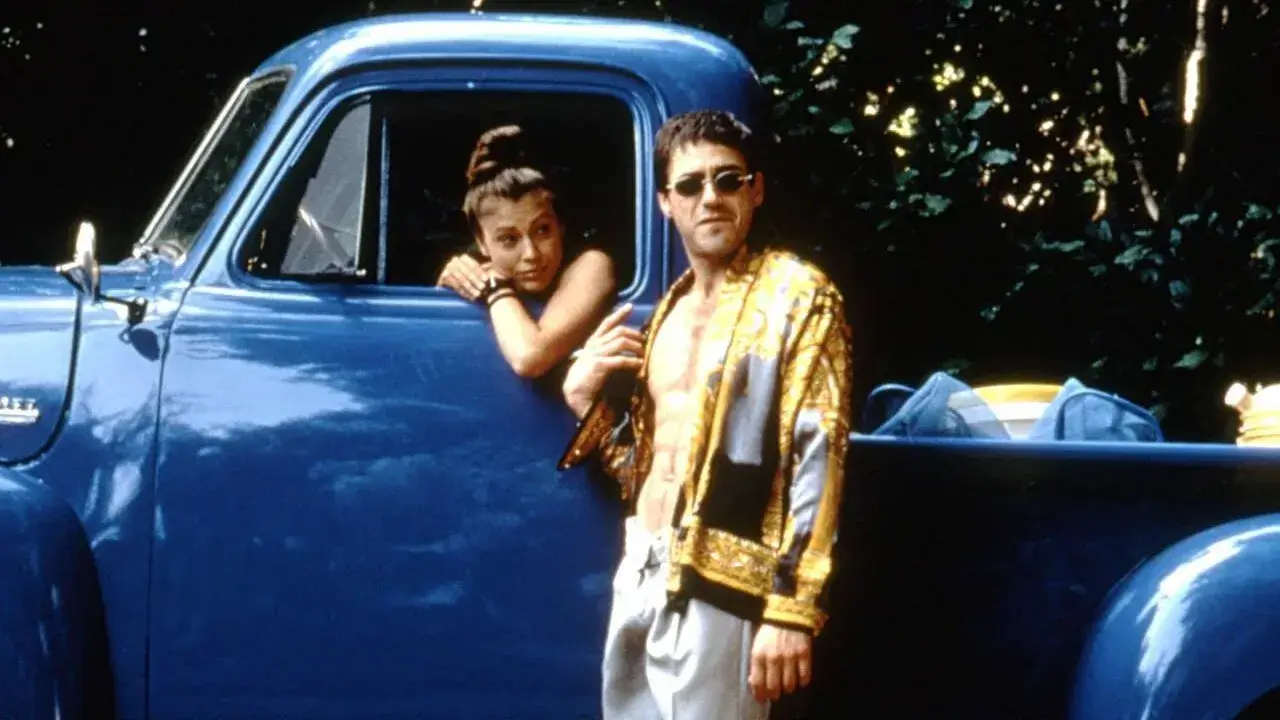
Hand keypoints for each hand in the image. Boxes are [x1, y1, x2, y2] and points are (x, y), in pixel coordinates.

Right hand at [437, 254, 490, 300]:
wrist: (449, 286)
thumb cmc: (468, 280)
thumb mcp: (475, 273)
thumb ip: (483, 271)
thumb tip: (494, 272)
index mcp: (463, 258)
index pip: (473, 265)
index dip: (480, 272)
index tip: (487, 279)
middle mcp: (454, 261)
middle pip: (467, 271)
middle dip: (475, 281)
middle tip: (483, 288)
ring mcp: (447, 268)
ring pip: (461, 279)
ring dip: (470, 288)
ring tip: (477, 294)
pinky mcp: (443, 277)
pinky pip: (455, 285)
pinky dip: (463, 292)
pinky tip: (469, 297)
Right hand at [562, 303, 644, 417]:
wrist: (575, 394)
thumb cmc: (587, 379)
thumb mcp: (596, 361)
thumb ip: (607, 353)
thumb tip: (626, 347)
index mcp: (592, 343)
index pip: (606, 323)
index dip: (618, 314)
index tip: (630, 306)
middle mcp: (594, 345)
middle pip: (619, 331)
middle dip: (635, 335)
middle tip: (645, 341)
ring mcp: (595, 354)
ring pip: (621, 342)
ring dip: (636, 347)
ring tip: (644, 354)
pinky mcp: (599, 365)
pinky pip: (620, 360)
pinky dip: (632, 362)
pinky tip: (640, 365)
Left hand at [748, 623, 812, 703]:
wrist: (787, 612)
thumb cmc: (769, 631)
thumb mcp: (757, 645)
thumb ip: (755, 664)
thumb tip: (754, 682)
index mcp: (759, 655)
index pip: (757, 682)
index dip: (759, 694)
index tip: (761, 698)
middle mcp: (773, 658)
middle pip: (774, 687)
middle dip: (774, 694)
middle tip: (775, 694)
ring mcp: (790, 656)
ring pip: (789, 684)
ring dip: (788, 689)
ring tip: (787, 686)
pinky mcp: (804, 654)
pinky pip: (805, 675)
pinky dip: (803, 681)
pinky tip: (800, 679)